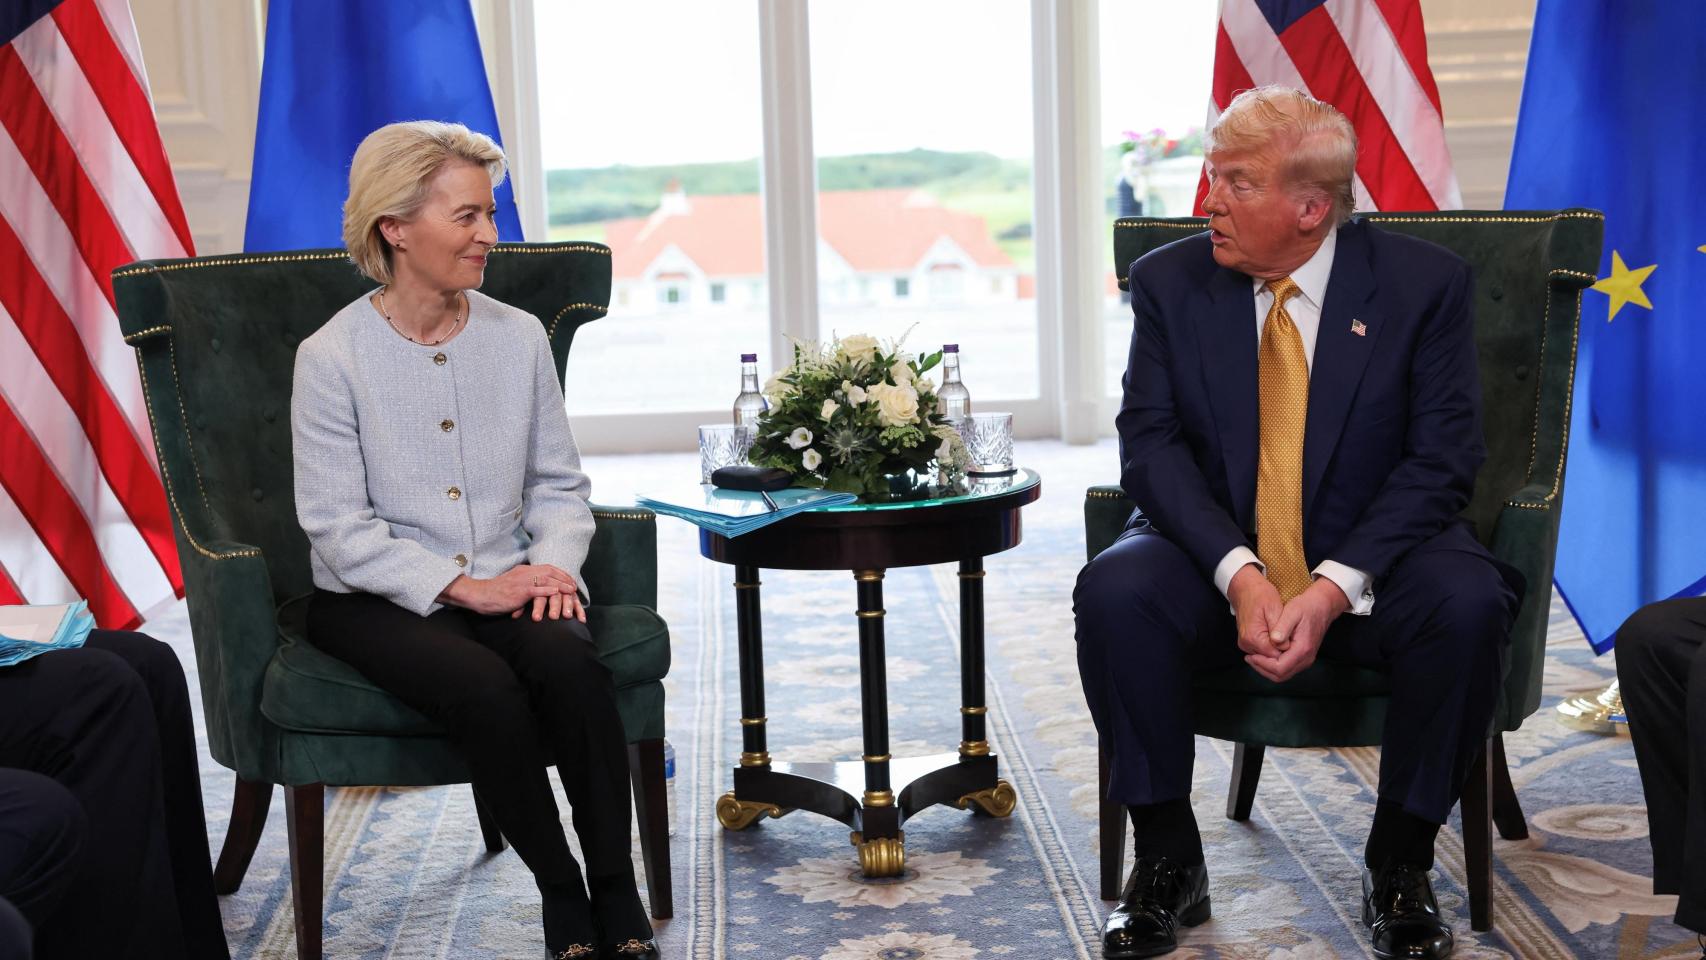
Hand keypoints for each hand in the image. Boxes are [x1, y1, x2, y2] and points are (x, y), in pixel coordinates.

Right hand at [442, 564, 574, 615]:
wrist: (479, 595)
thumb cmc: (494, 594)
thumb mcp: (512, 586)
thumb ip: (524, 586)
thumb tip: (535, 591)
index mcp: (523, 570)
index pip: (546, 568)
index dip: (560, 573)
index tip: (570, 579)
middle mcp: (524, 573)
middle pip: (549, 571)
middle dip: (565, 578)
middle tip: (575, 586)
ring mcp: (521, 581)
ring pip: (546, 579)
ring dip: (561, 584)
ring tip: (572, 590)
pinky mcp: (518, 591)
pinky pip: (536, 590)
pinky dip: (548, 591)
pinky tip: (557, 593)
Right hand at [1227, 564, 1283, 659]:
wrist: (1246, 588)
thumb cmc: (1260, 595)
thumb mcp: (1274, 608)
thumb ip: (1280, 629)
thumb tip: (1285, 646)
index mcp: (1253, 638)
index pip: (1276, 657)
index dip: (1288, 649)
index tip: (1294, 637)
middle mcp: (1247, 645)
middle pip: (1271, 659)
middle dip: (1284, 651)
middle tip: (1292, 635)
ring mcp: (1246, 644)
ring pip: (1268, 657)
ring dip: (1279, 649)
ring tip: (1285, 634)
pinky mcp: (1247, 642)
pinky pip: (1264, 651)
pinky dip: (1273, 647)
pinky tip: (1278, 635)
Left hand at [1244, 578, 1348, 683]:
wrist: (1322, 607)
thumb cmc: (1307, 607)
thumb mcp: (1292, 611)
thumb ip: (1282, 627)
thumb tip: (1274, 640)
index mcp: (1302, 649)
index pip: (1279, 668)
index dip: (1263, 664)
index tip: (1251, 655)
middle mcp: (1306, 659)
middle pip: (1280, 676)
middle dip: (1262, 668)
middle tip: (1249, 658)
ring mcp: (1305, 660)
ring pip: (1283, 675)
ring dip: (1266, 669)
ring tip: (1253, 657)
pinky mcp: (1303, 658)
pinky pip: (1286, 669)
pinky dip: (1273, 666)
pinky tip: (1264, 655)